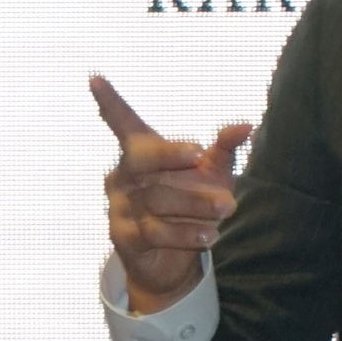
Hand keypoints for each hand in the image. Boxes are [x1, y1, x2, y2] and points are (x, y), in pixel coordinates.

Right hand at [92, 75, 248, 311]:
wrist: (175, 262)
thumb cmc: (192, 204)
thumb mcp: (212, 174)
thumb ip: (224, 148)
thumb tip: (245, 125)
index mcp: (140, 152)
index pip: (123, 123)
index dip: (110, 102)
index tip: (96, 78)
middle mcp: (124, 175)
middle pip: (140, 156)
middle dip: (169, 153)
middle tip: (200, 154)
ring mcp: (120, 205)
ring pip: (157, 199)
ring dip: (197, 203)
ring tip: (227, 207)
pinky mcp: (123, 237)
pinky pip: (155, 232)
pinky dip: (186, 233)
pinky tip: (209, 234)